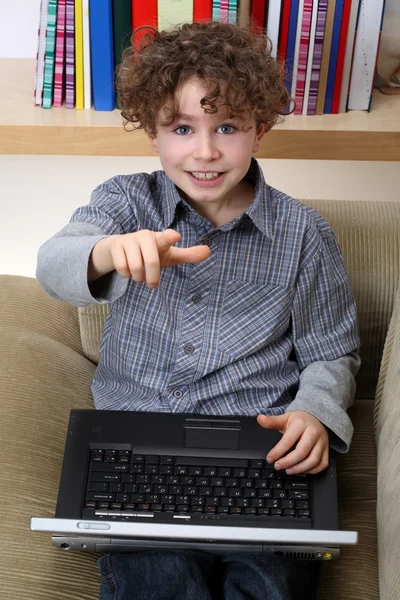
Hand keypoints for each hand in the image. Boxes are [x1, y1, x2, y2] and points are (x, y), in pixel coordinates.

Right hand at [90, 229, 210, 286]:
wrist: (120, 248)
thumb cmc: (150, 253)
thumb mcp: (169, 255)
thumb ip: (187, 255)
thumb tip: (209, 251)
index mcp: (160, 238)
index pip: (167, 237)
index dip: (170, 237)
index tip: (175, 236)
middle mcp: (145, 236)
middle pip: (151, 262)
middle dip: (152, 278)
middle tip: (152, 284)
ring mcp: (129, 239)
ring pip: (135, 267)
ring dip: (138, 277)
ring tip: (139, 276)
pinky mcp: (116, 245)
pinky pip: (122, 267)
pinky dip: (126, 275)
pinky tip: (127, 271)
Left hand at [256, 410, 328, 474]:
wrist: (317, 416)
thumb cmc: (299, 420)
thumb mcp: (285, 418)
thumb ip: (272, 421)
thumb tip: (259, 418)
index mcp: (301, 424)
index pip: (288, 441)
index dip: (277, 452)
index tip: (270, 459)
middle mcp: (313, 433)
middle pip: (302, 452)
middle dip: (288, 462)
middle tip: (278, 466)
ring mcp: (322, 442)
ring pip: (313, 460)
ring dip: (300, 469)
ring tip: (288, 470)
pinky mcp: (327, 449)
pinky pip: (322, 463)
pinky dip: (312, 470)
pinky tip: (302, 470)